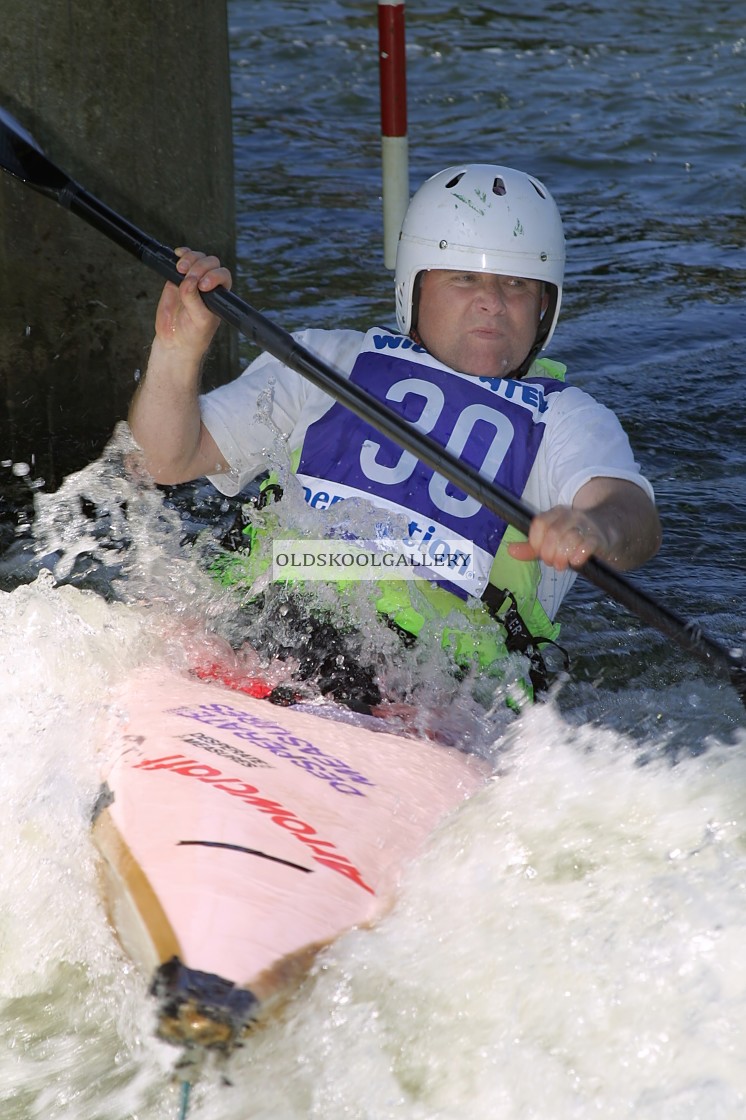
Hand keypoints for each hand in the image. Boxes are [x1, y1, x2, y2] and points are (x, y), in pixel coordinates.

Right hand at [155, 247, 231, 354]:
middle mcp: (208, 284)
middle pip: (210, 263)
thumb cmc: (194, 334)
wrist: (175, 340)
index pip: (223, 275)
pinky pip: (182, 259)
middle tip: (189, 278)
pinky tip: (177, 254)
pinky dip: (181, 254)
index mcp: (219, 294)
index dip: (214, 275)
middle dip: (200, 267)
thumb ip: (194, 301)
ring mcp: (192, 279)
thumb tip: (188, 281)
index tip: (203, 286)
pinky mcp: (176, 277)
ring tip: (180, 270)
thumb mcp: (199, 321)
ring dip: (190, 259)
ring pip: (197, 258)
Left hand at [507, 478, 661, 571]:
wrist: (616, 531)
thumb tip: (510, 551)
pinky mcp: (600, 538)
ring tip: (565, 564)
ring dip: (562, 557)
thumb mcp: (554, 540)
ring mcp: (587, 526)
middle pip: (551, 534)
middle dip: (549, 553)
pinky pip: (586, 546)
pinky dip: (578, 556)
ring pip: (567, 540)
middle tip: (555, 562)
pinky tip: (577, 561)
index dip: (536, 542)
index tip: (542, 552)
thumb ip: (532, 547)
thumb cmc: (579, 538)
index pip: (539, 524)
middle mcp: (571, 516)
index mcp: (557, 513)